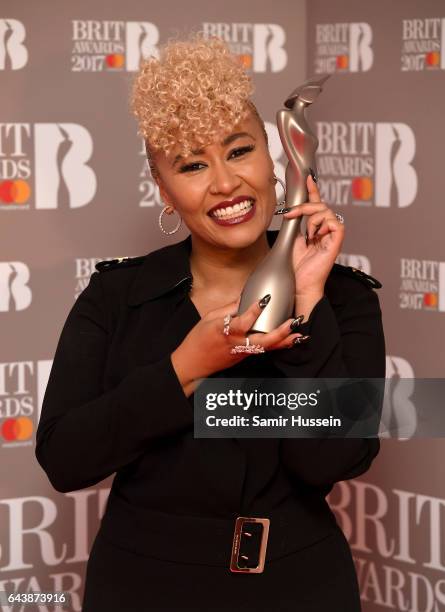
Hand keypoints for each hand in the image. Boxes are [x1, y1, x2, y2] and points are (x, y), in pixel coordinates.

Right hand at [171, 296, 306, 390]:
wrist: (193, 365)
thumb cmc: (198, 340)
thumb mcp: (209, 318)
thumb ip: (229, 308)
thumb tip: (244, 296)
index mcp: (225, 332)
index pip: (242, 321)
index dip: (254, 311)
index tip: (265, 299)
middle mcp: (236, 344)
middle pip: (262, 340)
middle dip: (280, 332)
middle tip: (293, 322)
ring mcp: (242, 353)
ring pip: (267, 348)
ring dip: (284, 341)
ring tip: (300, 335)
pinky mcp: (245, 357)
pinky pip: (264, 350)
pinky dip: (278, 345)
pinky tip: (289, 340)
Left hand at [282, 174, 344, 298]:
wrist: (300, 283)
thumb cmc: (296, 267)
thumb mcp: (292, 239)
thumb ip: (296, 224)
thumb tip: (293, 211)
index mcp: (316, 229)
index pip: (316, 205)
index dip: (313, 191)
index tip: (308, 178)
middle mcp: (326, 230)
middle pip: (320, 205)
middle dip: (304, 206)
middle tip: (291, 214)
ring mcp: (332, 236)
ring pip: (326, 211)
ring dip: (312, 219)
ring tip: (308, 235)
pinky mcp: (337, 241)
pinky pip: (334, 222)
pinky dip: (322, 226)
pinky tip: (315, 237)